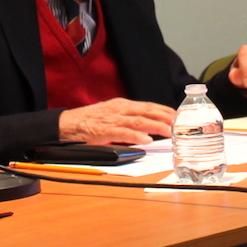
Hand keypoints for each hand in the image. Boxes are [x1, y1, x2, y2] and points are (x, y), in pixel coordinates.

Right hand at [58, 98, 176, 144]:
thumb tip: (147, 129)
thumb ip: (128, 120)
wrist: (68, 123)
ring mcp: (113, 119)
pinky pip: (124, 133)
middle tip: (178, 123)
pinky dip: (137, 137)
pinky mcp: (105, 131)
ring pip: (139, 121)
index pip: (148, 106)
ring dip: (156, 127)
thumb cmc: (90, 121)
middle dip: (165, 117)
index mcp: (122, 105)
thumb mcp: (112, 115)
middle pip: (147, 111)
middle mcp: (120, 109)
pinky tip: (147, 141)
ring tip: (168, 132)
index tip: (177, 115)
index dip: (164, 110)